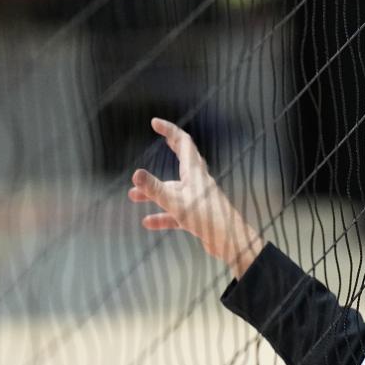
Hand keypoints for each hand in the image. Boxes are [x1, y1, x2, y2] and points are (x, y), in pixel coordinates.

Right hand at [128, 118, 263, 277]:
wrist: (231, 242)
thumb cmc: (207, 219)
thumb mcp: (176, 203)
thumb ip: (155, 190)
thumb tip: (136, 173)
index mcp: (195, 173)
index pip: (183, 143)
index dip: (169, 131)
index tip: (155, 122)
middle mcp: (198, 182)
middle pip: (184, 159)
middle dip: (171, 147)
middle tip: (160, 136)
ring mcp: (199, 199)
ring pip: (174, 190)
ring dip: (155, 192)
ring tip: (133, 196)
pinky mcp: (199, 216)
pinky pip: (176, 213)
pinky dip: (162, 216)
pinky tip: (147, 223)